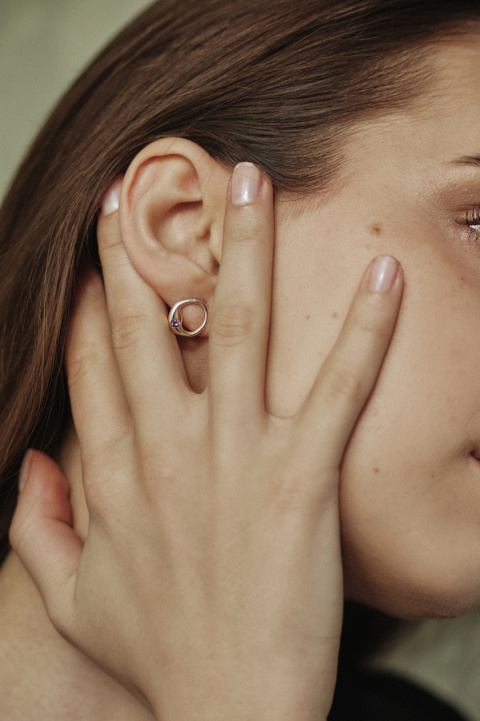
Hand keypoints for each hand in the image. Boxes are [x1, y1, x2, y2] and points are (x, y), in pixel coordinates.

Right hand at [10, 165, 402, 719]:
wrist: (229, 715)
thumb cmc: (157, 654)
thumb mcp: (72, 597)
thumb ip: (34, 526)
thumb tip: (26, 460)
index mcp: (117, 476)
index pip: (94, 367)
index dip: (91, 306)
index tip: (95, 258)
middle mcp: (169, 450)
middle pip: (149, 327)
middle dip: (140, 250)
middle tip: (136, 191)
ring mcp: (236, 458)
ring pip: (235, 329)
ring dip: (244, 248)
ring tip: (251, 180)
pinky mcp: (301, 478)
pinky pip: (337, 387)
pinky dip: (364, 326)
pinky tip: (382, 269)